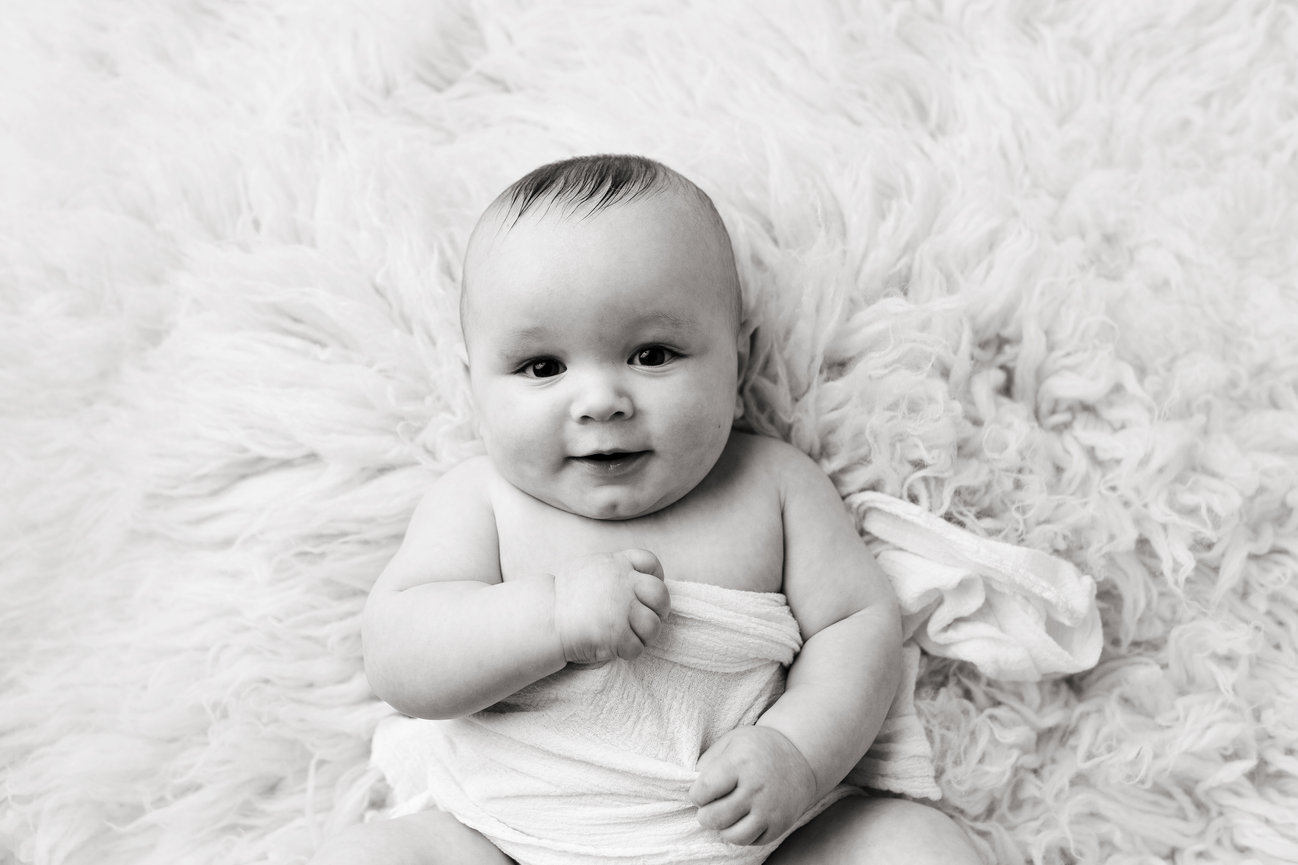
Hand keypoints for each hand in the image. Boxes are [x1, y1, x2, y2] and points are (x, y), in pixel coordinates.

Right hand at [550, 549, 670, 664]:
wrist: (545, 617)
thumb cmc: (565, 596)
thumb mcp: (590, 567)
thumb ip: (615, 569)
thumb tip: (637, 578)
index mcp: (617, 564)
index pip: (651, 563)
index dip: (656, 578)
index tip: (646, 593)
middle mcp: (623, 584)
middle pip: (660, 595)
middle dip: (660, 610)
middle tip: (648, 619)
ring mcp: (621, 609)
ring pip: (653, 625)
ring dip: (646, 635)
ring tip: (631, 637)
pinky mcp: (617, 635)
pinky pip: (637, 647)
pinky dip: (629, 651)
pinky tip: (616, 648)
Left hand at [689, 725, 818, 845]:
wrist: (800, 755)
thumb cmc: (758, 747)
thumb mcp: (731, 741)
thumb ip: (708, 762)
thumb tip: (690, 786)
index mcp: (741, 763)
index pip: (703, 791)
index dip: (695, 795)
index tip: (700, 792)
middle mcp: (756, 787)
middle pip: (715, 817)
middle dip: (705, 815)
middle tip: (708, 807)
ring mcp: (770, 808)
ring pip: (733, 836)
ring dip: (722, 828)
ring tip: (724, 816)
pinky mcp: (780, 824)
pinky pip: (752, 841)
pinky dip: (741, 834)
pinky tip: (742, 818)